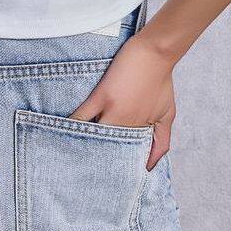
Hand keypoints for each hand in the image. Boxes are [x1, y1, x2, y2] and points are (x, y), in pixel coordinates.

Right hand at [70, 32, 177, 169]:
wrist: (156, 53)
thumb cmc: (161, 81)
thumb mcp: (168, 114)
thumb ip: (161, 142)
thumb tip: (149, 167)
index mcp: (141, 130)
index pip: (125, 156)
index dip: (116, 167)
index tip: (106, 177)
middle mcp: (127, 124)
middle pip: (108, 150)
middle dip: (98, 161)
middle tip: (85, 171)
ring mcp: (113, 110)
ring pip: (94, 135)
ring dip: (84, 144)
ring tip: (70, 155)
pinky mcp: (102, 95)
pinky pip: (82, 115)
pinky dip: (72, 124)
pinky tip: (62, 131)